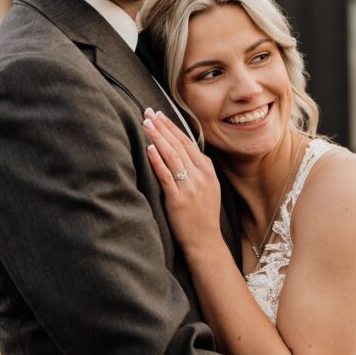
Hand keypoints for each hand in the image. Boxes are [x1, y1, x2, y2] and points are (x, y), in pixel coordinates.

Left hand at [143, 109, 222, 252]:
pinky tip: (149, 148)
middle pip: (178, 144)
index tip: (159, 114)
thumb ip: (199, 170)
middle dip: (162, 126)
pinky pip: (166, 176)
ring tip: (146, 124)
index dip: (172, 127)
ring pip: (172, 156)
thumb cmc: (203, 216)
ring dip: (158, 137)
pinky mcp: (178, 199)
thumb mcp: (209, 188)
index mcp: (207, 170)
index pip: (187, 142)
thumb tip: (185, 152)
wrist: (205, 242)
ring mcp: (190, 187)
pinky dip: (158, 160)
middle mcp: (201, 175)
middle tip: (147, 112)